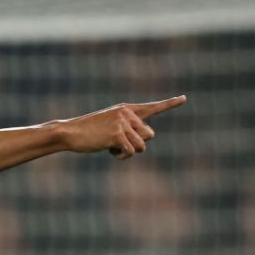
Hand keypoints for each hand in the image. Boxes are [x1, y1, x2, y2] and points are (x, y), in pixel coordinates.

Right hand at [56, 95, 186, 158]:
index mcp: (126, 109)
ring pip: (141, 146)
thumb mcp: (109, 126)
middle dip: (138, 143)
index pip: (152, 107)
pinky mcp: (117, 135)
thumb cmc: (88, 132)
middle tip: (120, 144)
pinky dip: (121, 156)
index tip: (184, 99)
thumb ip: (128, 129)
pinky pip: (131, 152)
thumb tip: (145, 141)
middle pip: (149, 135)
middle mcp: (127, 113)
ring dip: (128, 152)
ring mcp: (122, 123)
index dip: (170, 104)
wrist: (70, 132)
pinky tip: (109, 150)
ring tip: (112, 147)